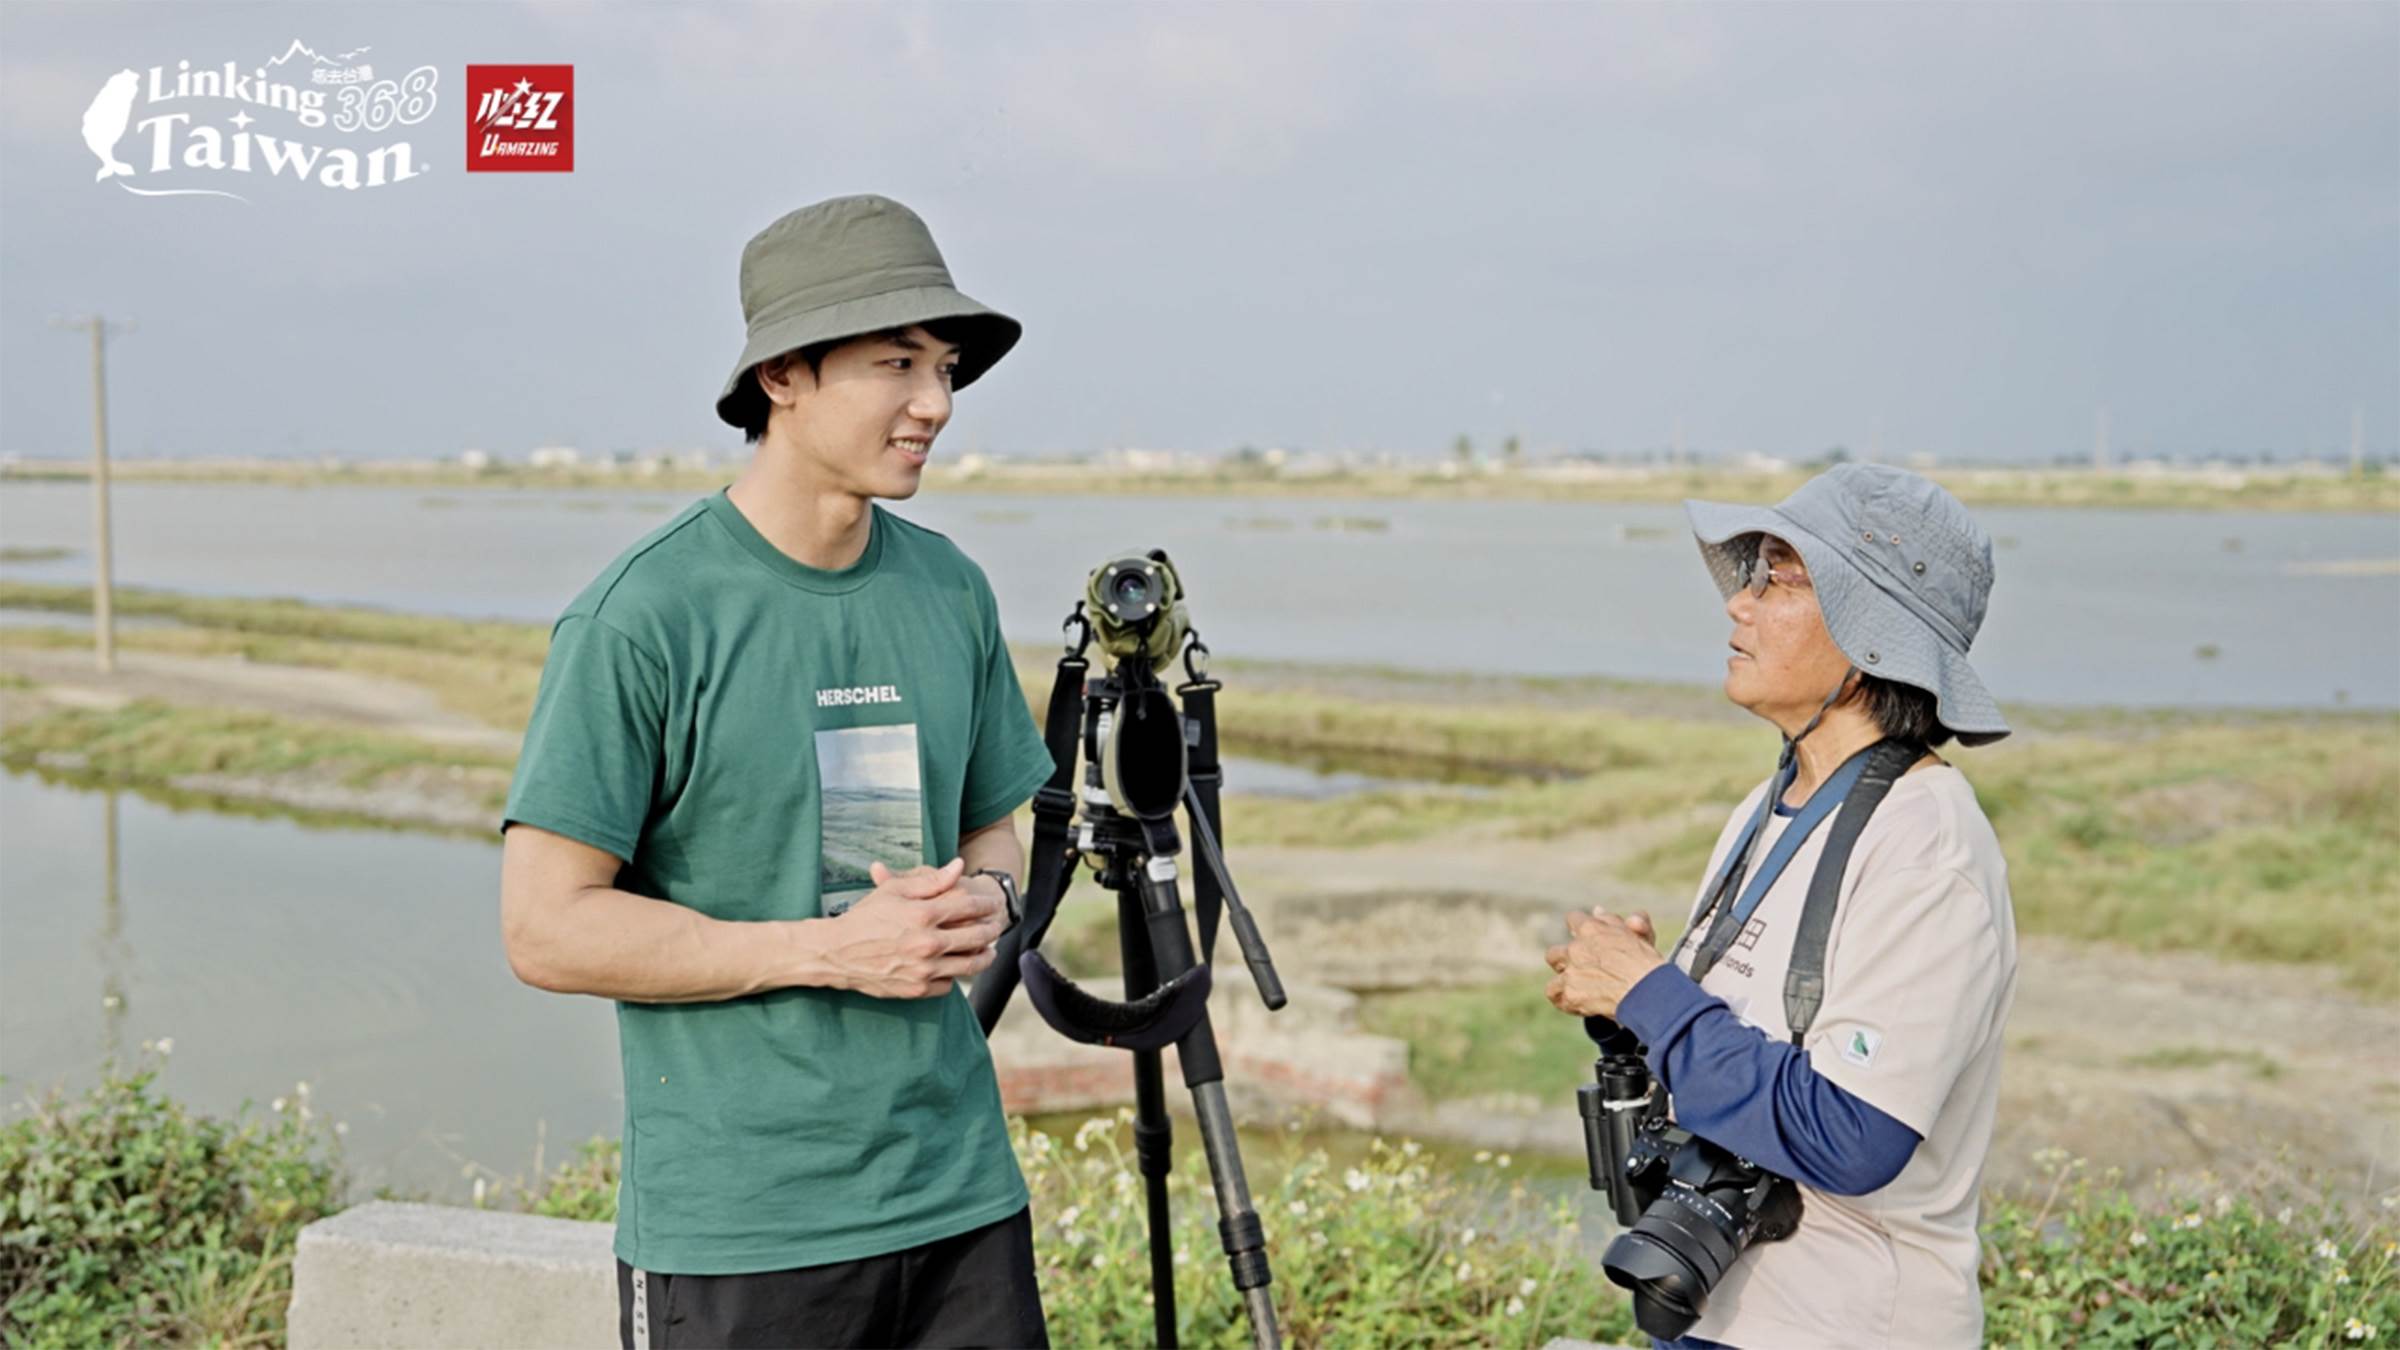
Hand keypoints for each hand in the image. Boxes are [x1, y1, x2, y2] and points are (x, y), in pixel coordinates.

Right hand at [825, 859, 1006, 997]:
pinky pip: (949, 983)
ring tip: (989, 950)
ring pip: (969, 965)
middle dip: (991, 929)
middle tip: (997, 926)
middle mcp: (927, 944)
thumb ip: (932, 880)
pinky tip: (958, 966)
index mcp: (922, 915)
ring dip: (984, 956)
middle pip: (976, 936)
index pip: (968, 906)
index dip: (985, 904)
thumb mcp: (895, 890)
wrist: (837, 953)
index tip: (992, 904)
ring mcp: (923, 969)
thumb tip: (959, 865)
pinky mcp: (917, 989)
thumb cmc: (866, 917)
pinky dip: (956, 975)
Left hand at [1544, 905, 1665, 1019]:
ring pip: (1553, 973)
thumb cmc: (1648, 963)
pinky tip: (1578, 1004)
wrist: (1649, 992)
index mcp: (1591, 929)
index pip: (1573, 920)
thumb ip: (1616, 920)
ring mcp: (1571, 972)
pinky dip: (1564, 1000)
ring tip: (1579, 987)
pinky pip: (1555, 995)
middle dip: (1566, 960)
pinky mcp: (1571, 994)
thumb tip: (1597, 910)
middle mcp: (1577, 948)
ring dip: (1562, 978)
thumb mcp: (1639, 935)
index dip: (1579, 930)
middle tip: (1583, 969)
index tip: (1587, 939)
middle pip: (1555, 952)